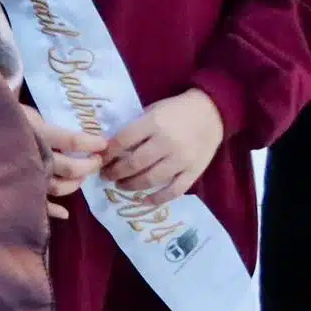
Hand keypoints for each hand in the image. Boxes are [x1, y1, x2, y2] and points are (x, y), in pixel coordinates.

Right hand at [28, 108, 96, 213]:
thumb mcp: (21, 112)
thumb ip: (44, 123)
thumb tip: (78, 134)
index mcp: (35, 133)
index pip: (71, 141)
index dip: (90, 143)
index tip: (104, 143)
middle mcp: (33, 157)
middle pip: (70, 168)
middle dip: (87, 165)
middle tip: (97, 160)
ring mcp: (26, 176)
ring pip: (59, 187)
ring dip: (75, 184)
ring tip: (82, 176)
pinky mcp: (18, 187)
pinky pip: (39, 205)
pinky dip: (54, 211)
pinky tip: (65, 213)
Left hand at [95, 88, 227, 201]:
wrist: (211, 113)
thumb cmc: (176, 110)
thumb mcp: (152, 110)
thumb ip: (136, 127)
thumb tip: (111, 146)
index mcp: (154, 123)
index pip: (123, 141)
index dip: (108, 153)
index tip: (99, 159)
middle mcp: (167, 142)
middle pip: (135, 163)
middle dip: (115, 172)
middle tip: (106, 175)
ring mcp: (182, 159)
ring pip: (151, 179)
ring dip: (131, 185)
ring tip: (120, 185)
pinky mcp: (194, 172)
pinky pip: (174, 191)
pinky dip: (157, 199)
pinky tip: (143, 200)